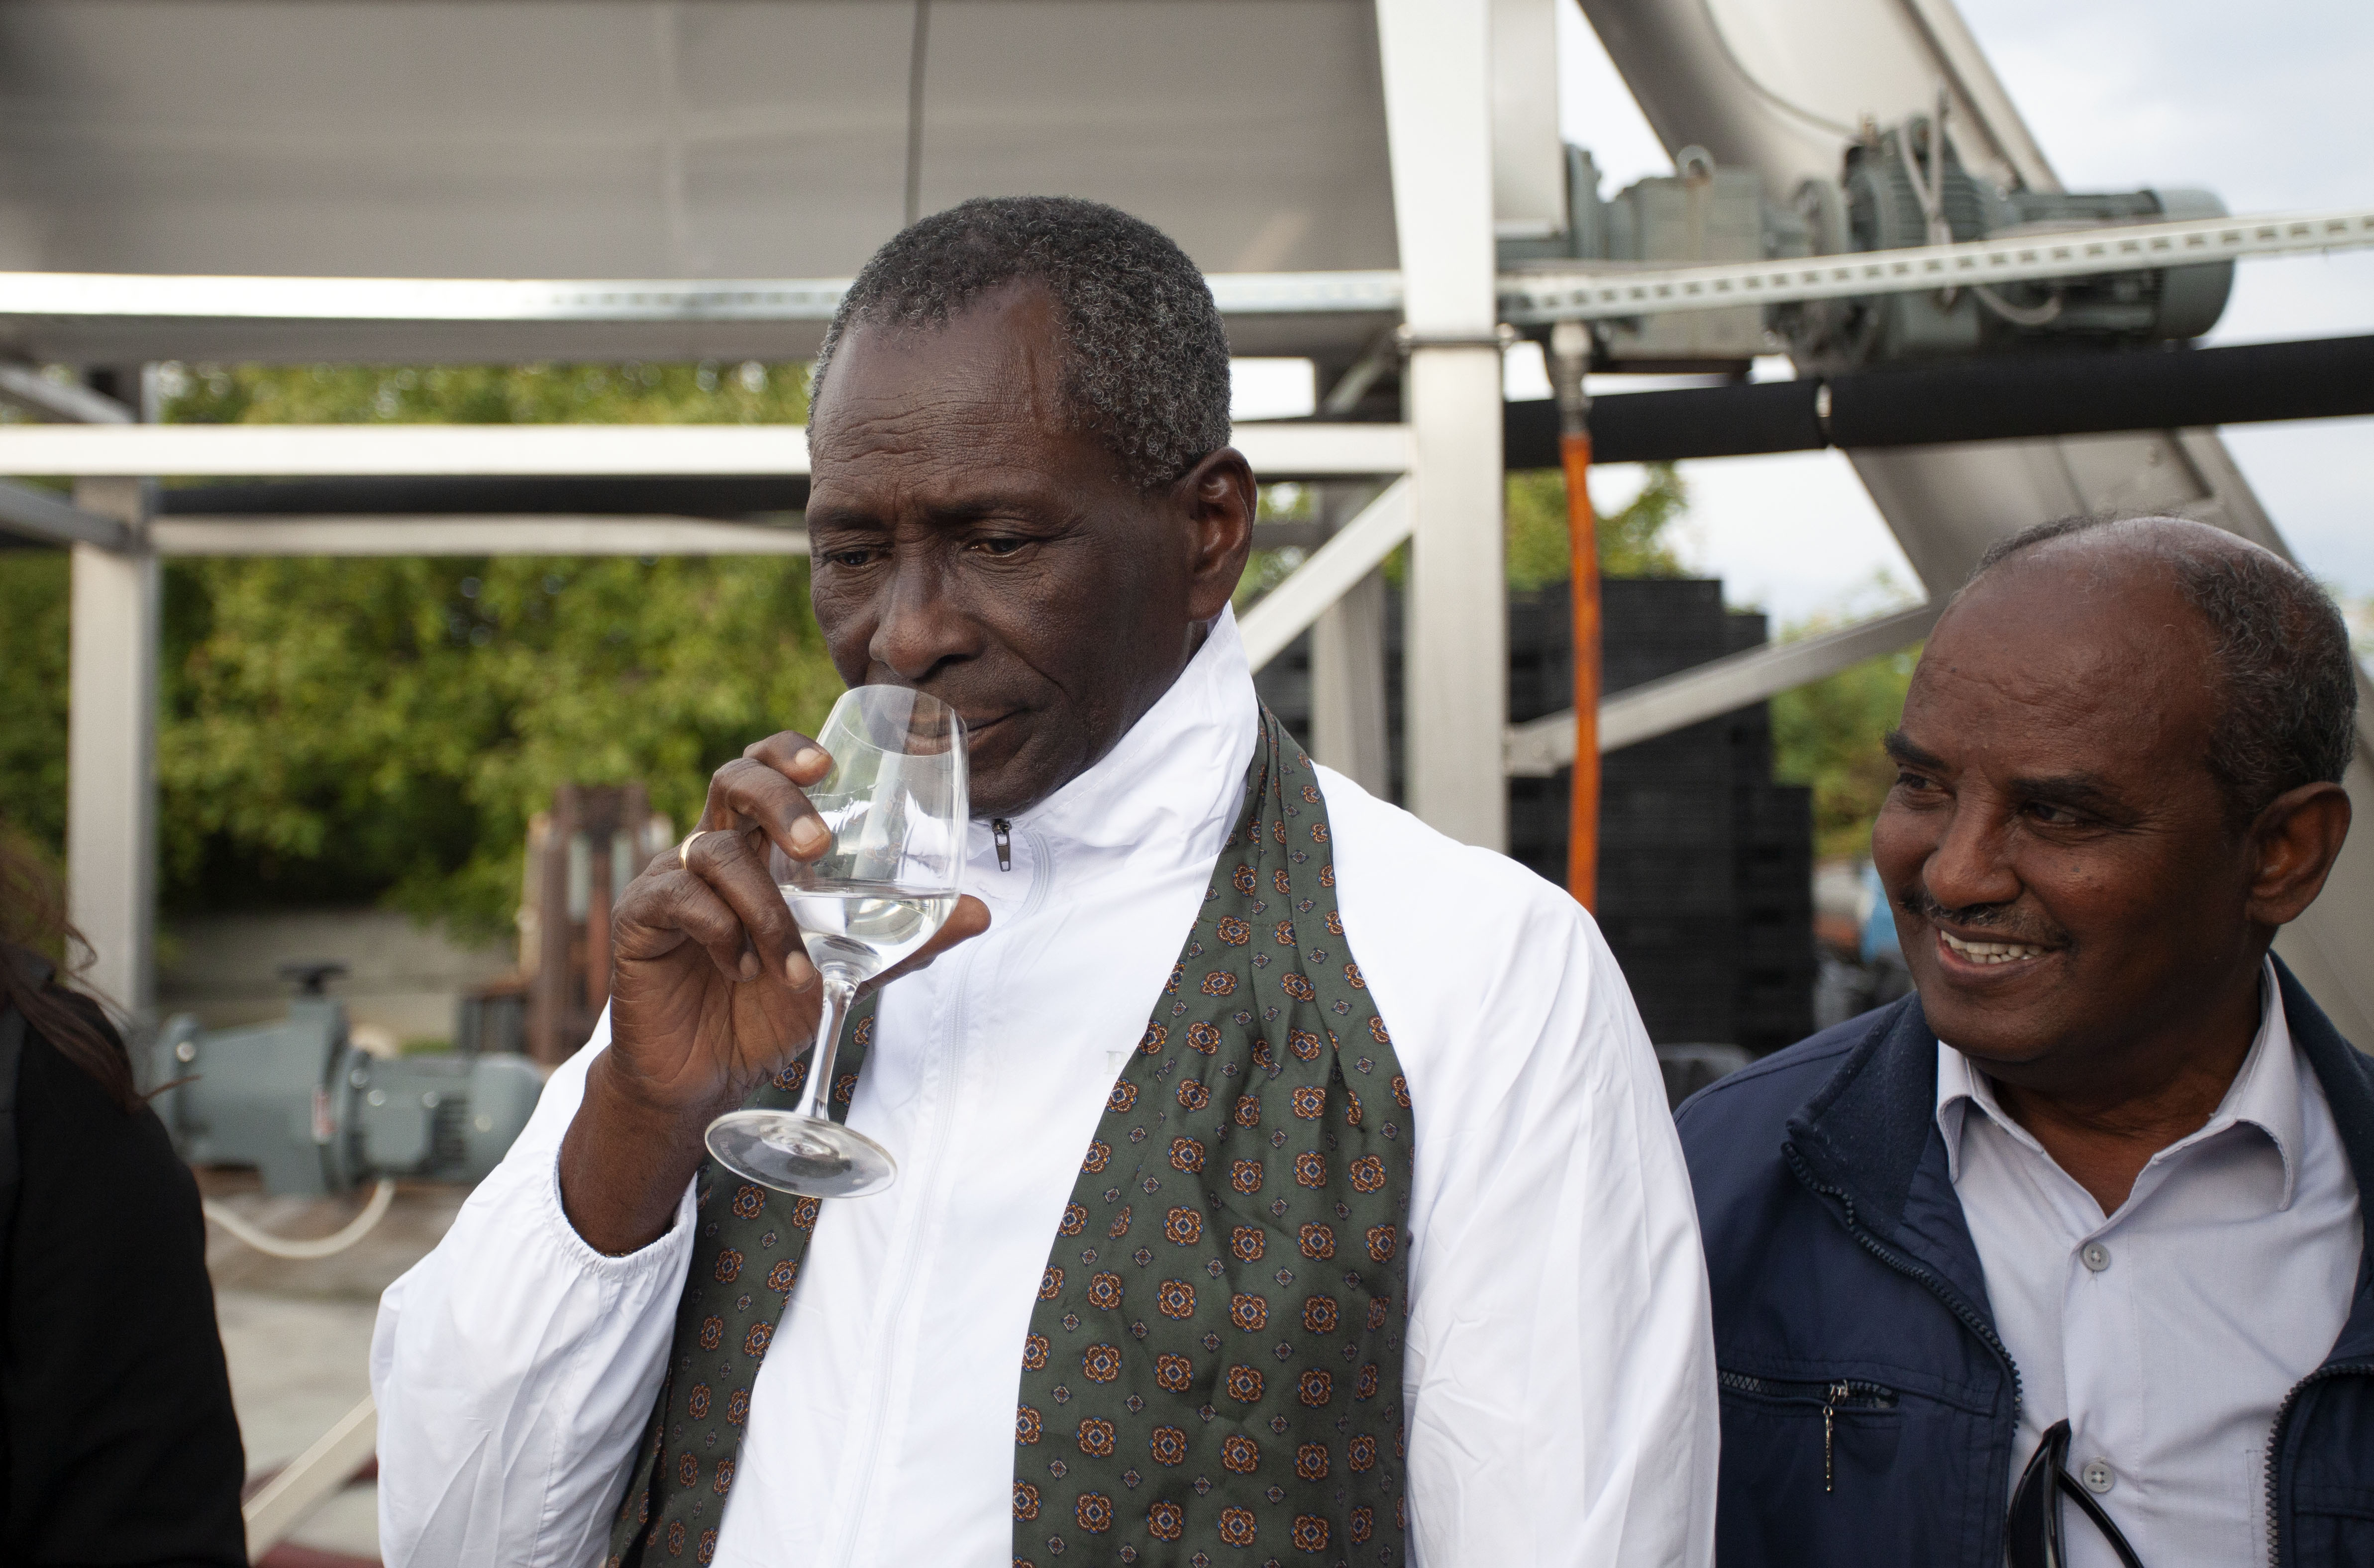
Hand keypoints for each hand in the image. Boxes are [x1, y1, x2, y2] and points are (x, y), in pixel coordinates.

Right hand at [559, 730, 989, 1252]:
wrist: (705, 1075)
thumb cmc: (770, 1008)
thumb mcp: (846, 971)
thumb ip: (904, 940)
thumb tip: (980, 912)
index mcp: (759, 848)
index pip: (765, 770)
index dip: (787, 752)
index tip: (827, 764)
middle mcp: (713, 851)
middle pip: (732, 780)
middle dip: (777, 798)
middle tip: (816, 843)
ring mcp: (671, 880)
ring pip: (712, 851)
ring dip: (765, 908)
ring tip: (793, 966)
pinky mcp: (640, 920)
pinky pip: (677, 897)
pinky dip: (720, 931)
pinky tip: (741, 970)